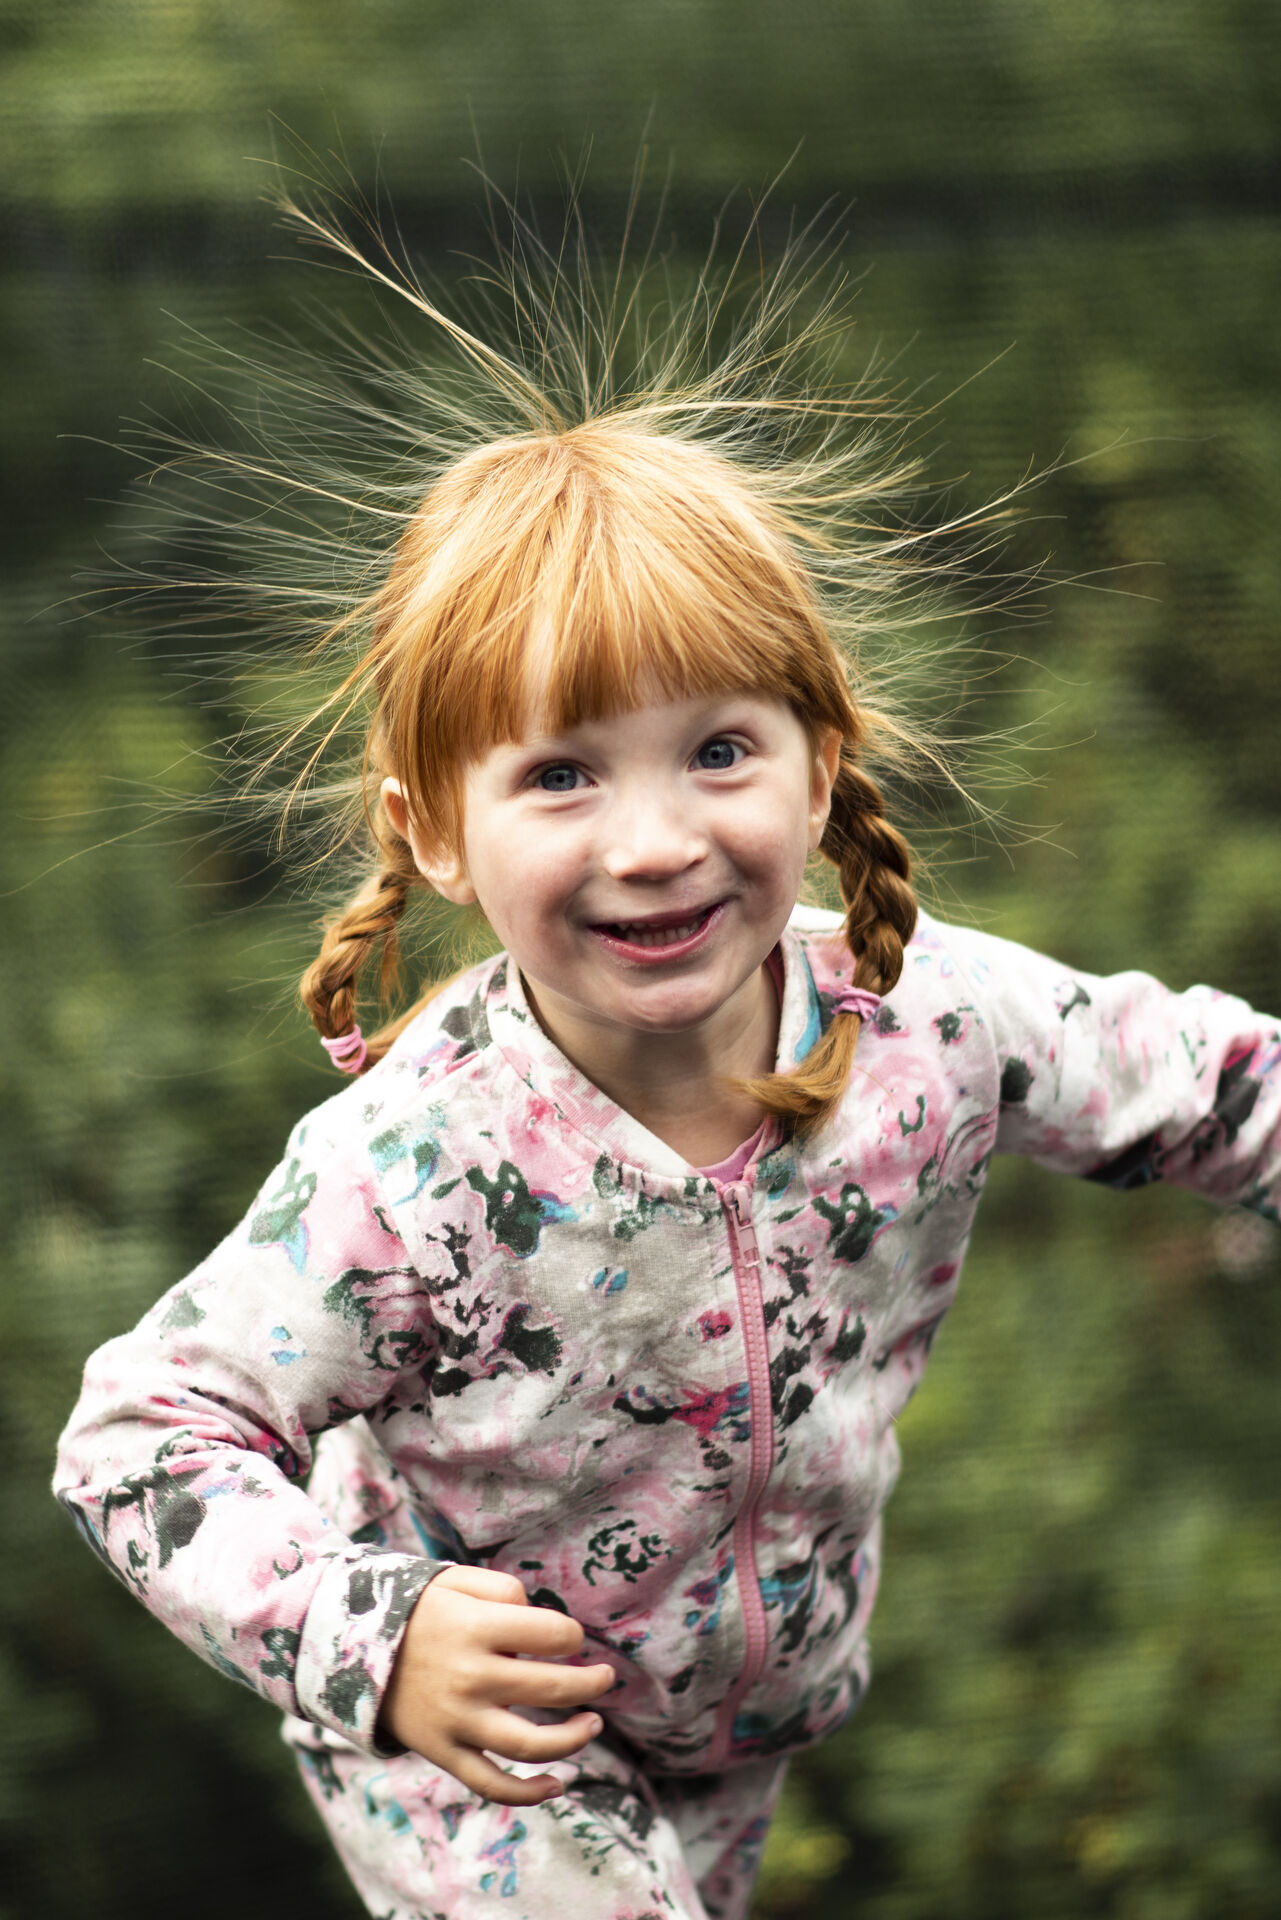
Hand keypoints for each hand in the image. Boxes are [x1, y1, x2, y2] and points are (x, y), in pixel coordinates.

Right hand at [377, 1565, 616, 1804]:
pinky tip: (558, 1785)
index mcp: (476, 1628)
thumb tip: (543, 1626)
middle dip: (591, 1682)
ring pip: (531, 1745)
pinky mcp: (443, 1753)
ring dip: (574, 1739)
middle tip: (606, 1678)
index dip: (572, 1635)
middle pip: (553, 1687)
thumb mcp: (455, 1580)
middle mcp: (470, 1677)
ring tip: (593, 1724)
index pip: (553, 1634)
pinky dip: (528, 1794)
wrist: (351, 1651)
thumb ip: (505, 1590)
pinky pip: (491, 1784)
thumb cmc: (417, 1612)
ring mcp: (457, 1721)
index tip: (567, 1637)